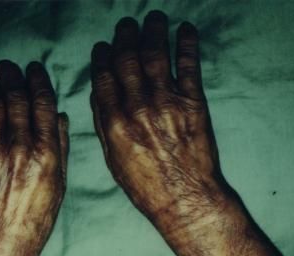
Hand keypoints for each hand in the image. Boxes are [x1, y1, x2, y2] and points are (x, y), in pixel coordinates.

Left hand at [0, 60, 67, 255]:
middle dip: (10, 77)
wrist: (5, 239)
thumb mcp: (60, 182)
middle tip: (6, 65)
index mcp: (47, 152)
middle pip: (15, 100)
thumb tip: (58, 116)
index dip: (37, 81)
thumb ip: (59, 146)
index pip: (42, 104)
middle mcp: (21, 147)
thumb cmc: (38, 215)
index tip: (33, 69)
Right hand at [90, 11, 235, 240]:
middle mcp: (138, 107)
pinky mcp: (193, 103)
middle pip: (128, 61)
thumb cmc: (147, 186)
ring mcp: (166, 103)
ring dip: (154, 32)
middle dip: (125, 38)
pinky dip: (187, 45)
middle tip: (126, 24)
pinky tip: (185, 29)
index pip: (104, 78)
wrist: (185, 198)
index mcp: (115, 122)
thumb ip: (105, 125)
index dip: (102, 58)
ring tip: (153, 17)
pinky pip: (189, 66)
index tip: (103, 46)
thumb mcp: (114, 160)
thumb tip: (99, 95)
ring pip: (155, 56)